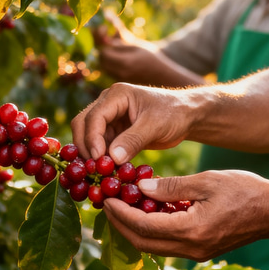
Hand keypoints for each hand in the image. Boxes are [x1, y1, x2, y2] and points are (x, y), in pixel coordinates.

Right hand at [71, 82, 193, 162]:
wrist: (185, 116)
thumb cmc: (173, 114)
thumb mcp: (155, 126)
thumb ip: (133, 140)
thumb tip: (112, 158)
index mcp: (116, 95)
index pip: (94, 117)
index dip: (92, 139)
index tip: (99, 160)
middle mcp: (107, 104)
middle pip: (83, 125)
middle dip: (85, 147)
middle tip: (94, 170)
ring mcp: (109, 118)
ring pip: (88, 137)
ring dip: (91, 155)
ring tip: (99, 174)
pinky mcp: (114, 132)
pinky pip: (100, 146)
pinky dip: (101, 159)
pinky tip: (107, 173)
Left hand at [102, 170, 268, 259]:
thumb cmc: (245, 191)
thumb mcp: (206, 181)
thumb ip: (171, 186)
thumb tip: (140, 188)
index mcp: (191, 230)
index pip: (142, 225)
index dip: (120, 212)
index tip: (106, 197)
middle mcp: (190, 248)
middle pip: (141, 242)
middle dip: (120, 224)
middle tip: (106, 203)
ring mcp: (195, 254)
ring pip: (153, 246)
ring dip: (133, 229)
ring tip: (122, 206)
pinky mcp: (200, 252)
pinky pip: (167, 245)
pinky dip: (151, 230)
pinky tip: (146, 212)